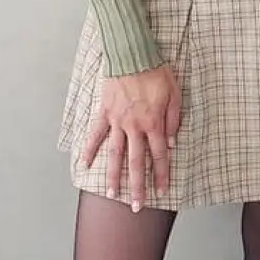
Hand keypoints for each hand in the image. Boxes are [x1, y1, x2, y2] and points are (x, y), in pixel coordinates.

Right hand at [83, 65, 180, 212]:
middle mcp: (134, 125)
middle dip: (137, 186)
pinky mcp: (104, 111)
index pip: (160, 154)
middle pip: (136, 161)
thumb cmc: (156, 70)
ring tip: (112, 194)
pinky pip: (96, 133)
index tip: (162, 190)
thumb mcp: (174, 93)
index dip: (162, 174)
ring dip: (113, 176)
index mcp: (154, 122)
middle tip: (136, 206)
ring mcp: (117, 120)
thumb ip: (173, 119)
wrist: (133, 53)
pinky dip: (89, 148)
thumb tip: (172, 142)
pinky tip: (85, 163)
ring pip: (115, 153)